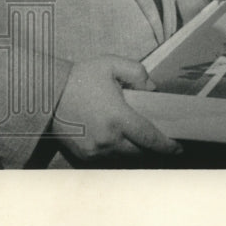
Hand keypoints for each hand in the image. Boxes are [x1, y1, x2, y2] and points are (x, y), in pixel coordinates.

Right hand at [53, 56, 180, 159]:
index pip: (150, 139)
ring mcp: (94, 151)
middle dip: (153, 151)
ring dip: (136, 155)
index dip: (167, 146)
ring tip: (144, 145)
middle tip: (163, 145)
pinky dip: (118, 156)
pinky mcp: (83, 156)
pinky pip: (108, 162)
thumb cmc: (81, 77)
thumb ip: (138, 73)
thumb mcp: (112, 64)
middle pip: (140, 154)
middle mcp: (108, 139)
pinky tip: (122, 146)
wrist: (46, 93)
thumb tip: (153, 89)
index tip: (179, 149)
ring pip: (124, 160)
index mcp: (118, 118)